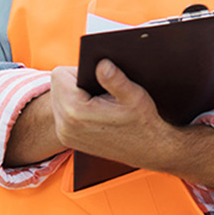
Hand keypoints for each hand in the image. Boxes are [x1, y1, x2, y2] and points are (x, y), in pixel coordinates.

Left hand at [49, 60, 213, 190]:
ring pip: (60, 98)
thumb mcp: (136, 97)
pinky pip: (65, 112)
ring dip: (77, 92)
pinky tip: (100, 107)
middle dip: (77, 79)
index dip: (80, 68)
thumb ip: (115, 79)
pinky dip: (78, 105)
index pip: (61, 75)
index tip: (99, 70)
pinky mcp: (73, 140)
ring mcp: (68, 135)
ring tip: (103, 94)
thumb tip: (101, 63)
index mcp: (78, 112)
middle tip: (102, 81)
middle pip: (58, 85)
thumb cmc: (148, 123)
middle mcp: (68, 126)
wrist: (156, 151)